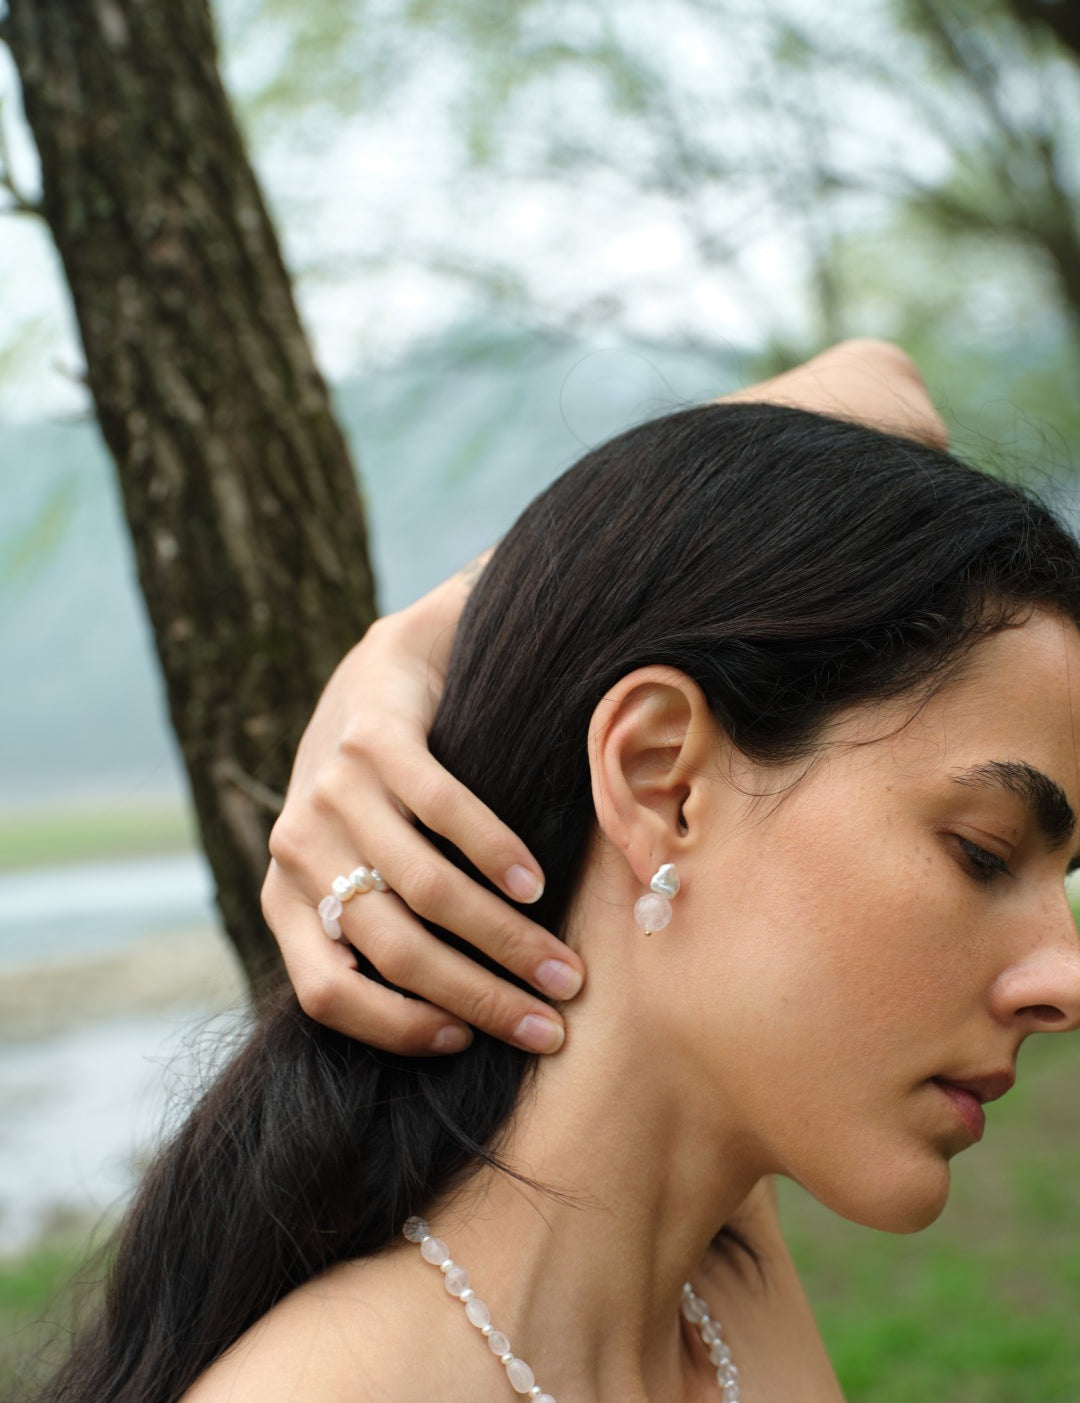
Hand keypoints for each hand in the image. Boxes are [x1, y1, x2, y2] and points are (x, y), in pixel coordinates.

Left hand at [262, 564, 582, 1056]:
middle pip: (393, 948)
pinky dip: (497, 854)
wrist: (382, 673)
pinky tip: (537, 884)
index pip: (326, 992)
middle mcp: (298, 847)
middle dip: (479, 996)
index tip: (466, 1043)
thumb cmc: (378, 795)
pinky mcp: (374, 737)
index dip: (396, 1028)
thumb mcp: (353, 867)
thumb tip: (452, 1026)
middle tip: (548, 1024)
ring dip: (505, 938)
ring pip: (426, 889)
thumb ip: (375, 934)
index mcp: (285, 896)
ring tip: (562, 967)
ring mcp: (332, 788)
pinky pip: (444, 810)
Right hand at [264, 337, 944, 1057]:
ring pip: (366, 940)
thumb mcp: (506, 624)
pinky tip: (451, 1034)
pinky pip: (317, 977)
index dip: (485, 842)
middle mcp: (318, 777)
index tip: (552, 888)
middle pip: (404, 883)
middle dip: (494, 944)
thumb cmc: (472, 670)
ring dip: (453, 990)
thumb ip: (589, 594)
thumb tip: (722, 509)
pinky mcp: (276, 896)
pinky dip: (379, 1014)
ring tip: (535, 1025)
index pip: (423, 788)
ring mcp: (290, 842)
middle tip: (573, 989)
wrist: (366, 695)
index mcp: (375, 706)